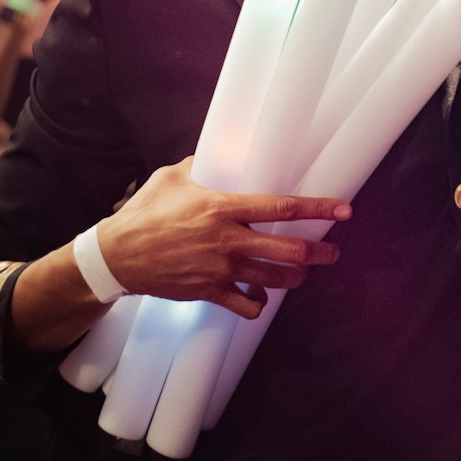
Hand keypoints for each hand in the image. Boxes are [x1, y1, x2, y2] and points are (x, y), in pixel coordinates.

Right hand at [96, 157, 350, 319]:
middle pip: (289, 250)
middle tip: (333, 251)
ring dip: (296, 277)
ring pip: (275, 279)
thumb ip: (202, 165)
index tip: (343, 209)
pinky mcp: (210, 292)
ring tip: (303, 272)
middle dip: (319, 252)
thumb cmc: (144, 213)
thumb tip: (220, 155)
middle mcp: (227, 240)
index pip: (281, 207)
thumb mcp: (172, 178)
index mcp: (222, 207)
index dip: (317, 208)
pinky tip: (260, 294)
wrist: (117, 256)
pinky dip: (259, 302)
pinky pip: (248, 306)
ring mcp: (221, 269)